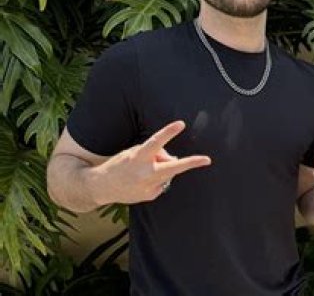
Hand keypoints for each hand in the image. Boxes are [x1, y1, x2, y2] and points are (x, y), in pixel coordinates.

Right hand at [88, 120, 211, 204]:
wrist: (100, 187)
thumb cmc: (120, 164)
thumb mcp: (134, 153)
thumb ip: (155, 153)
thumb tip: (174, 160)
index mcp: (138, 157)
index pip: (156, 142)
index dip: (169, 132)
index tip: (181, 124)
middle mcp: (144, 173)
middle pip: (172, 167)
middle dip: (191, 163)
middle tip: (207, 159)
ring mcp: (148, 186)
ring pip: (167, 172)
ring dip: (162, 168)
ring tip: (142, 171)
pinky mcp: (150, 196)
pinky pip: (161, 182)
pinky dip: (156, 179)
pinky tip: (142, 181)